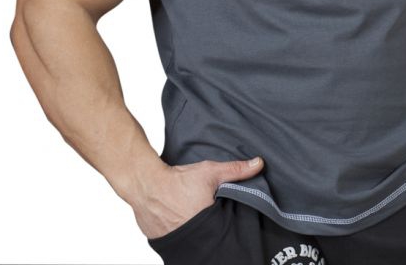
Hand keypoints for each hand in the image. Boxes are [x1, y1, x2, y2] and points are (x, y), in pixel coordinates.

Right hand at [130, 156, 264, 239]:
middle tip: (215, 220)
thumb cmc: (177, 180)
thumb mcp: (210, 172)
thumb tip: (259, 164)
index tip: (235, 226)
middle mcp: (194, 236)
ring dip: (198, 233)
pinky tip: (182, 222)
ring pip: (194, 242)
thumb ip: (236, 170)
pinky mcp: (163, 241)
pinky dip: (182, 233)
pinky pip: (178, 241)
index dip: (231, 230)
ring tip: (197, 220)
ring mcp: (177, 241)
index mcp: (209, 224)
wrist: (145, 184)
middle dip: (215, 231)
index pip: (227, 235)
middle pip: (211, 239)